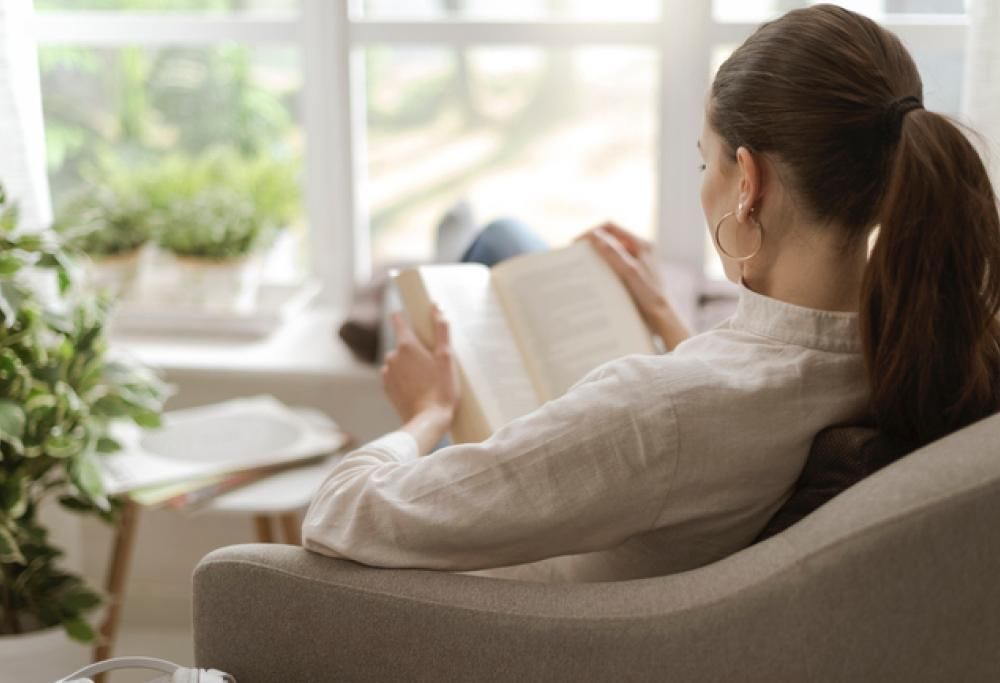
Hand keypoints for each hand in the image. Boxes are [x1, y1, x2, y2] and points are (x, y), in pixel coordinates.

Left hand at [382, 306, 460, 445]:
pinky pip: (394, 376)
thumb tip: (436, 306)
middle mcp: (392, 356)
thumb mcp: (446, 357)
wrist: (428, 421)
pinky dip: (403, 377)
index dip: (402, 317)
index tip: (405, 315)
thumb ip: (440, 329)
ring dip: (408, 364)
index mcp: (407, 345)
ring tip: (426, 377)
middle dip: (414, 348)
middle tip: (431, 360)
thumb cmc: (441, 389)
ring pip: (398, 361)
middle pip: (402, 344)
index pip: (399, 322)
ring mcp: (388, 373)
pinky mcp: (387, 388)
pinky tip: (417, 386)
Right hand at [580, 222, 690, 349]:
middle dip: (592, 242)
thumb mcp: (629, 272)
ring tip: (581, 263)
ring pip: (610, 250)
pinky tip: (592, 275)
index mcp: (641, 244)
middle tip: (576, 253)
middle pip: (609, 237)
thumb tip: (595, 235)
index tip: (577, 242)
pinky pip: (613, 262)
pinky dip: (602, 265)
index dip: (592, 231)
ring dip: (596, 254)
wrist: (661, 316)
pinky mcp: (632, 272)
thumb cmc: (649, 295)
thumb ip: (613, 253)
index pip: (610, 227)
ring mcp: (636, 260)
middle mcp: (639, 249)